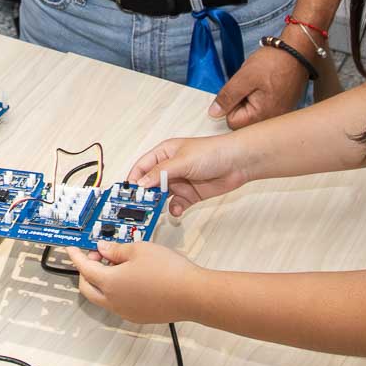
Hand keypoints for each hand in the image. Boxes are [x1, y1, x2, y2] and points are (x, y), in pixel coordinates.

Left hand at [68, 240, 203, 323]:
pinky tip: (131, 277)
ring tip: (119, 263)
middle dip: (87, 271)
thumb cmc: (169, 271)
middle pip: (87, 288)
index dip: (76, 256)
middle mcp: (114, 302)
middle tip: (98, 255)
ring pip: (102, 297)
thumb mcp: (139, 249)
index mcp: (110, 283)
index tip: (72, 249)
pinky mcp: (139, 317)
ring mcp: (126, 312)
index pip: (84, 268)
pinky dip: (116, 291)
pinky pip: (118, 304)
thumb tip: (103, 250)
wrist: (193, 294)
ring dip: (102, 281)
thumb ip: (116, 249)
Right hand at [127, 133, 251, 217]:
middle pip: (150, 184)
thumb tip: (141, 184)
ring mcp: (180, 182)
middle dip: (143, 196)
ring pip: (161, 196)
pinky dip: (174, 210)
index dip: (133, 180)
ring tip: (154, 213)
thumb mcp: (182, 161)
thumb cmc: (212, 152)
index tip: (126, 194)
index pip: (141, 167)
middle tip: (137, 208)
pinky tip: (176, 210)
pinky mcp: (190, 195)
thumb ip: (160, 173)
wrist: (239, 162)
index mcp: (163, 154)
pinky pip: (177, 205)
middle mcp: (169, 168)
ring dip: (157, 205)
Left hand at [209, 30, 315, 128]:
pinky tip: (266, 86)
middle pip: (244, 121)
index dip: (230, 105)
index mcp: (262, 116)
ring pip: (253, 114)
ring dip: (250, 100)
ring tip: (259, 85)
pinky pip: (264, 109)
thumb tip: (214, 113)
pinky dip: (260, 98)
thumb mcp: (244, 77)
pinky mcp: (283, 108)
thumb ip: (228, 96)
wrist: (297, 52)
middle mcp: (273, 121)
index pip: (232, 122)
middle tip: (249, 86)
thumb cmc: (274, 62)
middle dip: (241, 104)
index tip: (239, 90)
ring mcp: (279, 115)